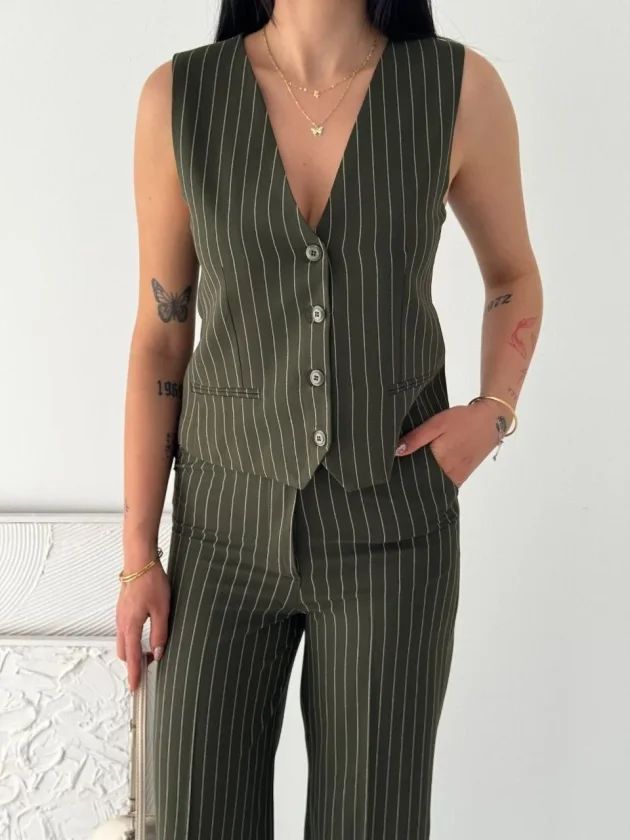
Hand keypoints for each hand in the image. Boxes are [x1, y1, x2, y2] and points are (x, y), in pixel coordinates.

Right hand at [116, 546, 170, 691]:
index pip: (132, 657)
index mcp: (131, 625)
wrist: (139, 561)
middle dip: (134, 664)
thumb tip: (158, 652)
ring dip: (134, 651)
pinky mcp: (123, 609)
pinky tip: (145, 636)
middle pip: (125, 652)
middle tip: (150, 668)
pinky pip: (125, 631)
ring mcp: (120, 616)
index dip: (134, 674)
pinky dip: (133, 640)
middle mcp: (122, 623)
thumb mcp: (162, 609)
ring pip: (124, 642)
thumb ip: (160, 633)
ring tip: (152, 652)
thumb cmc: (151, 581)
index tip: (135, 688)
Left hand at [394, 401, 501, 486]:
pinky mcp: (463, 475)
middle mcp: (449, 474)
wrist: (491, 421)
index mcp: (440, 461)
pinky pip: (445, 482)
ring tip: (413, 465)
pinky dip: (436, 477)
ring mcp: (457, 477)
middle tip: (401, 466)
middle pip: (424, 481)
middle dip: (412, 475)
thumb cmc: (463, 420)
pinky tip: (429, 466)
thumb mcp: (437, 423)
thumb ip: (416, 438)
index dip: (403, 470)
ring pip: (434, 482)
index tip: (393, 466)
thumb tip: (397, 452)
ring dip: (424, 477)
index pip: (414, 474)